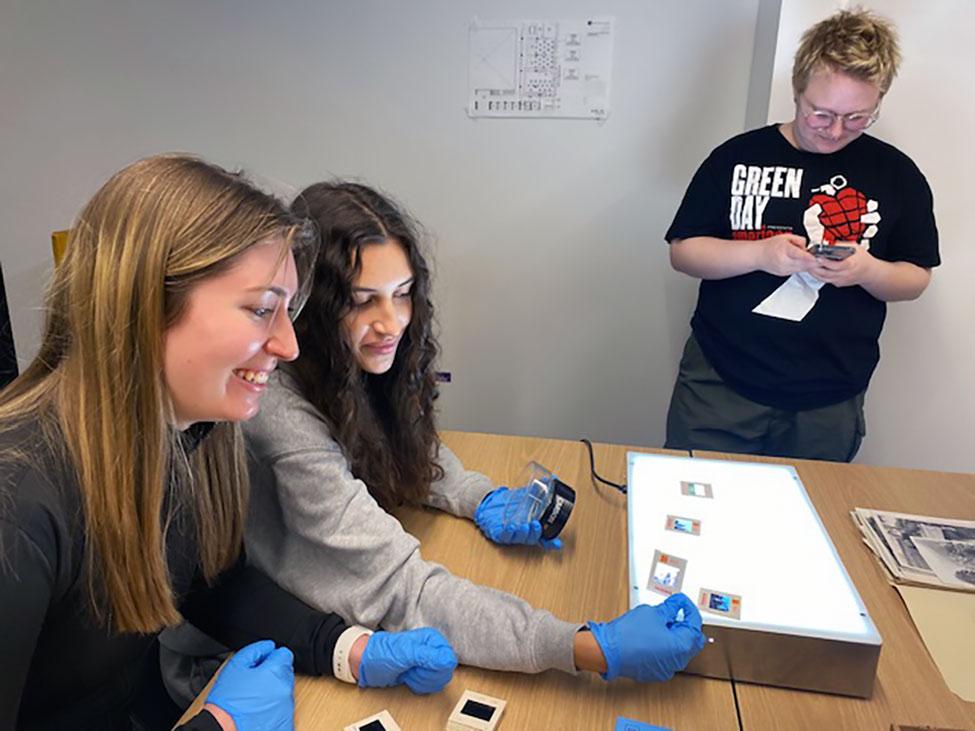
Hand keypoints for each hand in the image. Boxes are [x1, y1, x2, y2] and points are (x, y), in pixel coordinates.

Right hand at [205, 640, 294, 730]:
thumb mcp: (236, 665)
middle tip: (255, 681)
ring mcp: (287, 707)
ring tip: (254, 697)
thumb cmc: (227, 701)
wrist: (223, 729)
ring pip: (285, 689)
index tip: (263, 663)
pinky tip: (259, 709)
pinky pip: (284, 708)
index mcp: (275, 672)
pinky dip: (275, 707)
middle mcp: (285, 690)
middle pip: (286, 671)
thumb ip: (256, 650)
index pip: (285, 654)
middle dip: (273, 672)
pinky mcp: (285, 722)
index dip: (272, 656)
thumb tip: (268, 647)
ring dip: (274, 689)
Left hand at [358, 628, 457, 693]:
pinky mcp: (423, 673)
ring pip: (438, 681)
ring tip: (407, 671)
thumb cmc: (381, 654)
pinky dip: (418, 685)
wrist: (366, 663)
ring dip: (421, 680)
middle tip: (410, 668)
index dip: (434, 668)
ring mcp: (429, 662)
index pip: (449, 660)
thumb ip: (428, 656)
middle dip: (426, 675)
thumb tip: (448, 661)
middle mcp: (433, 649)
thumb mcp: (404, 654)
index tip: (419, 666)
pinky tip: (408, 677)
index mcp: (432, 639)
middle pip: (445, 672)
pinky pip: (431, 686)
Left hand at [474, 487, 562, 548]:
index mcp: (531, 527)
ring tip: (524, 526)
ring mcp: (511, 534)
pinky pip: (504, 536)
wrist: (491, 502)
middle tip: (536, 525)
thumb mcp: (525, 495)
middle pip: (532, 539)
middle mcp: (522, 533)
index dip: (551, 542)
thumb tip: (553, 478)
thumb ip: (539, 489)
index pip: (543, 538)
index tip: (557, 543)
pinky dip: (508, 532)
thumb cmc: (510, 502)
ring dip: (523, 533)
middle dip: (535, 534)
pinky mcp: (498, 533)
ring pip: (519, 538)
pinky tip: (511, 527)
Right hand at [587, 595, 705, 681]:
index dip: (689, 609)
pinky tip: (655, 635)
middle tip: (676, 612)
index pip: (695, 624)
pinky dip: (666, 646)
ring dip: (676, 635)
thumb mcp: (653, 612)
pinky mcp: (655, 672)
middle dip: (686, 624)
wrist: (608, 650)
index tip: (682, 602)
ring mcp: (666, 669)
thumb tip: (677, 604)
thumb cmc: (628, 634)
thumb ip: (670, 608)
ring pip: (680, 650)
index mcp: (681, 646)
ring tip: (663, 621)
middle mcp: (677, 662)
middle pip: (692, 640)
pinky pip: (668, 657)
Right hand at [756, 233, 815, 276]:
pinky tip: (801, 262)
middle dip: (814, 261)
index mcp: (784, 250)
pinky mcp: (785, 274)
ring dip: (809, 265)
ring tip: (810, 258)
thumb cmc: (770, 246)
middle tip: (821, 257)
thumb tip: (808, 246)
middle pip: (804, 264)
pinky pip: (799, 271)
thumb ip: (799, 240)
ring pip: (803, 269)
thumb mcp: (786, 236)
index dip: (810, 257)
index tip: (819, 257)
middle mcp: (784, 261)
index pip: (800, 255)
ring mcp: (785, 269)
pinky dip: (803, 267)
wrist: (758, 256)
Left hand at [809, 242, 877, 287]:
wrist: (868, 271)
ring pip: (823, 278)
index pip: (836, 265)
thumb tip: (829, 243)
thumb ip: (842, 245)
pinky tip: (813, 269)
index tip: (818, 257)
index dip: (826, 262)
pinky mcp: (837, 283)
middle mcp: (845, 274)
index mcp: (851, 264)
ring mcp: (841, 280)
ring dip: (814, 272)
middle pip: (826, 273)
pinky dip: (818, 275)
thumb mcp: (855, 247)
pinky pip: (825, 280)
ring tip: (807, 265)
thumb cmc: (861, 258)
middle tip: (807, 261)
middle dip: (815, 267)